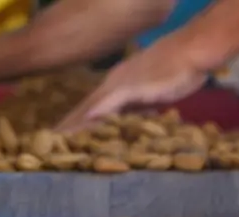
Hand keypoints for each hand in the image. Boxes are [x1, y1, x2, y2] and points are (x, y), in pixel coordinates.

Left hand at [57, 40, 207, 130]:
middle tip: (46, 144)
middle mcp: (114, 84)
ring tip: (58, 137)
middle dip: (67, 127)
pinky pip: (115, 99)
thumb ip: (136, 105)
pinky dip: (101, 109)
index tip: (59, 138)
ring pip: (94, 106)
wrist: (192, 50)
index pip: (90, 108)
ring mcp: (123, 83)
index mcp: (116, 86)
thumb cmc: (176, 71)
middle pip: (85, 108)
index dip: (74, 123)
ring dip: (76, 122)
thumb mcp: (152, 93)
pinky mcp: (135, 85)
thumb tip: (125, 119)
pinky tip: (89, 118)